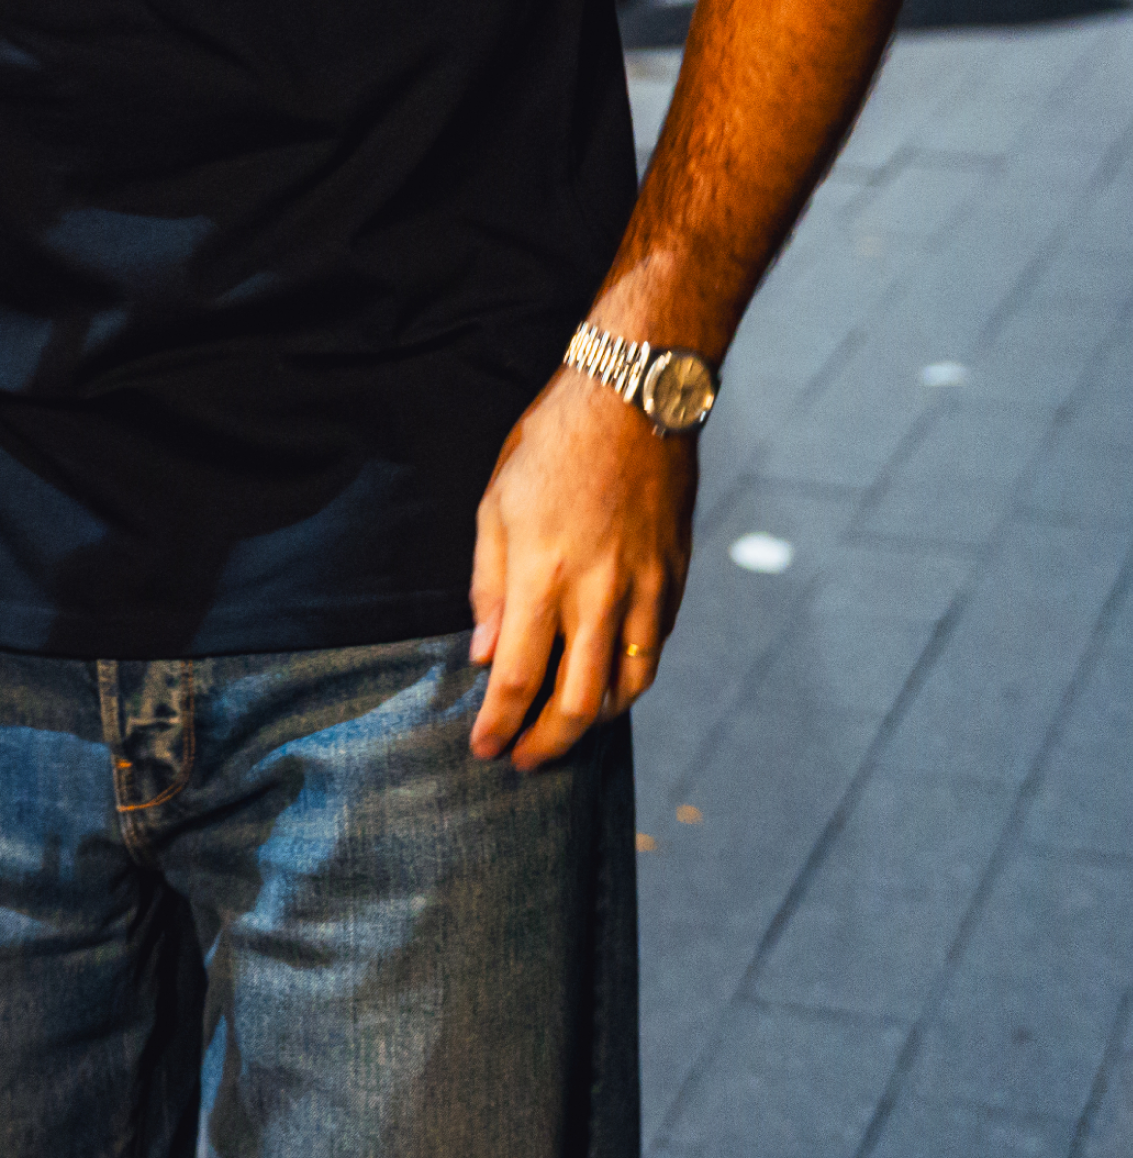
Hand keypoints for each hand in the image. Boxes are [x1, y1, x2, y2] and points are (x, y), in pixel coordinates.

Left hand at [468, 369, 695, 769]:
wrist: (634, 397)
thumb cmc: (552, 442)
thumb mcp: (497, 502)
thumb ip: (489, 584)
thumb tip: (484, 652)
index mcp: (542, 575)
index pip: (517, 678)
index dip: (499, 726)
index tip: (485, 748)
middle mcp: (597, 594)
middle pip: (578, 704)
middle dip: (547, 745)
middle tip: (525, 760)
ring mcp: (644, 590)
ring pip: (625, 689)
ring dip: (593, 722)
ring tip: (565, 728)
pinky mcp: (674, 580)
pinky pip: (653, 652)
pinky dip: (629, 681)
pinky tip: (608, 683)